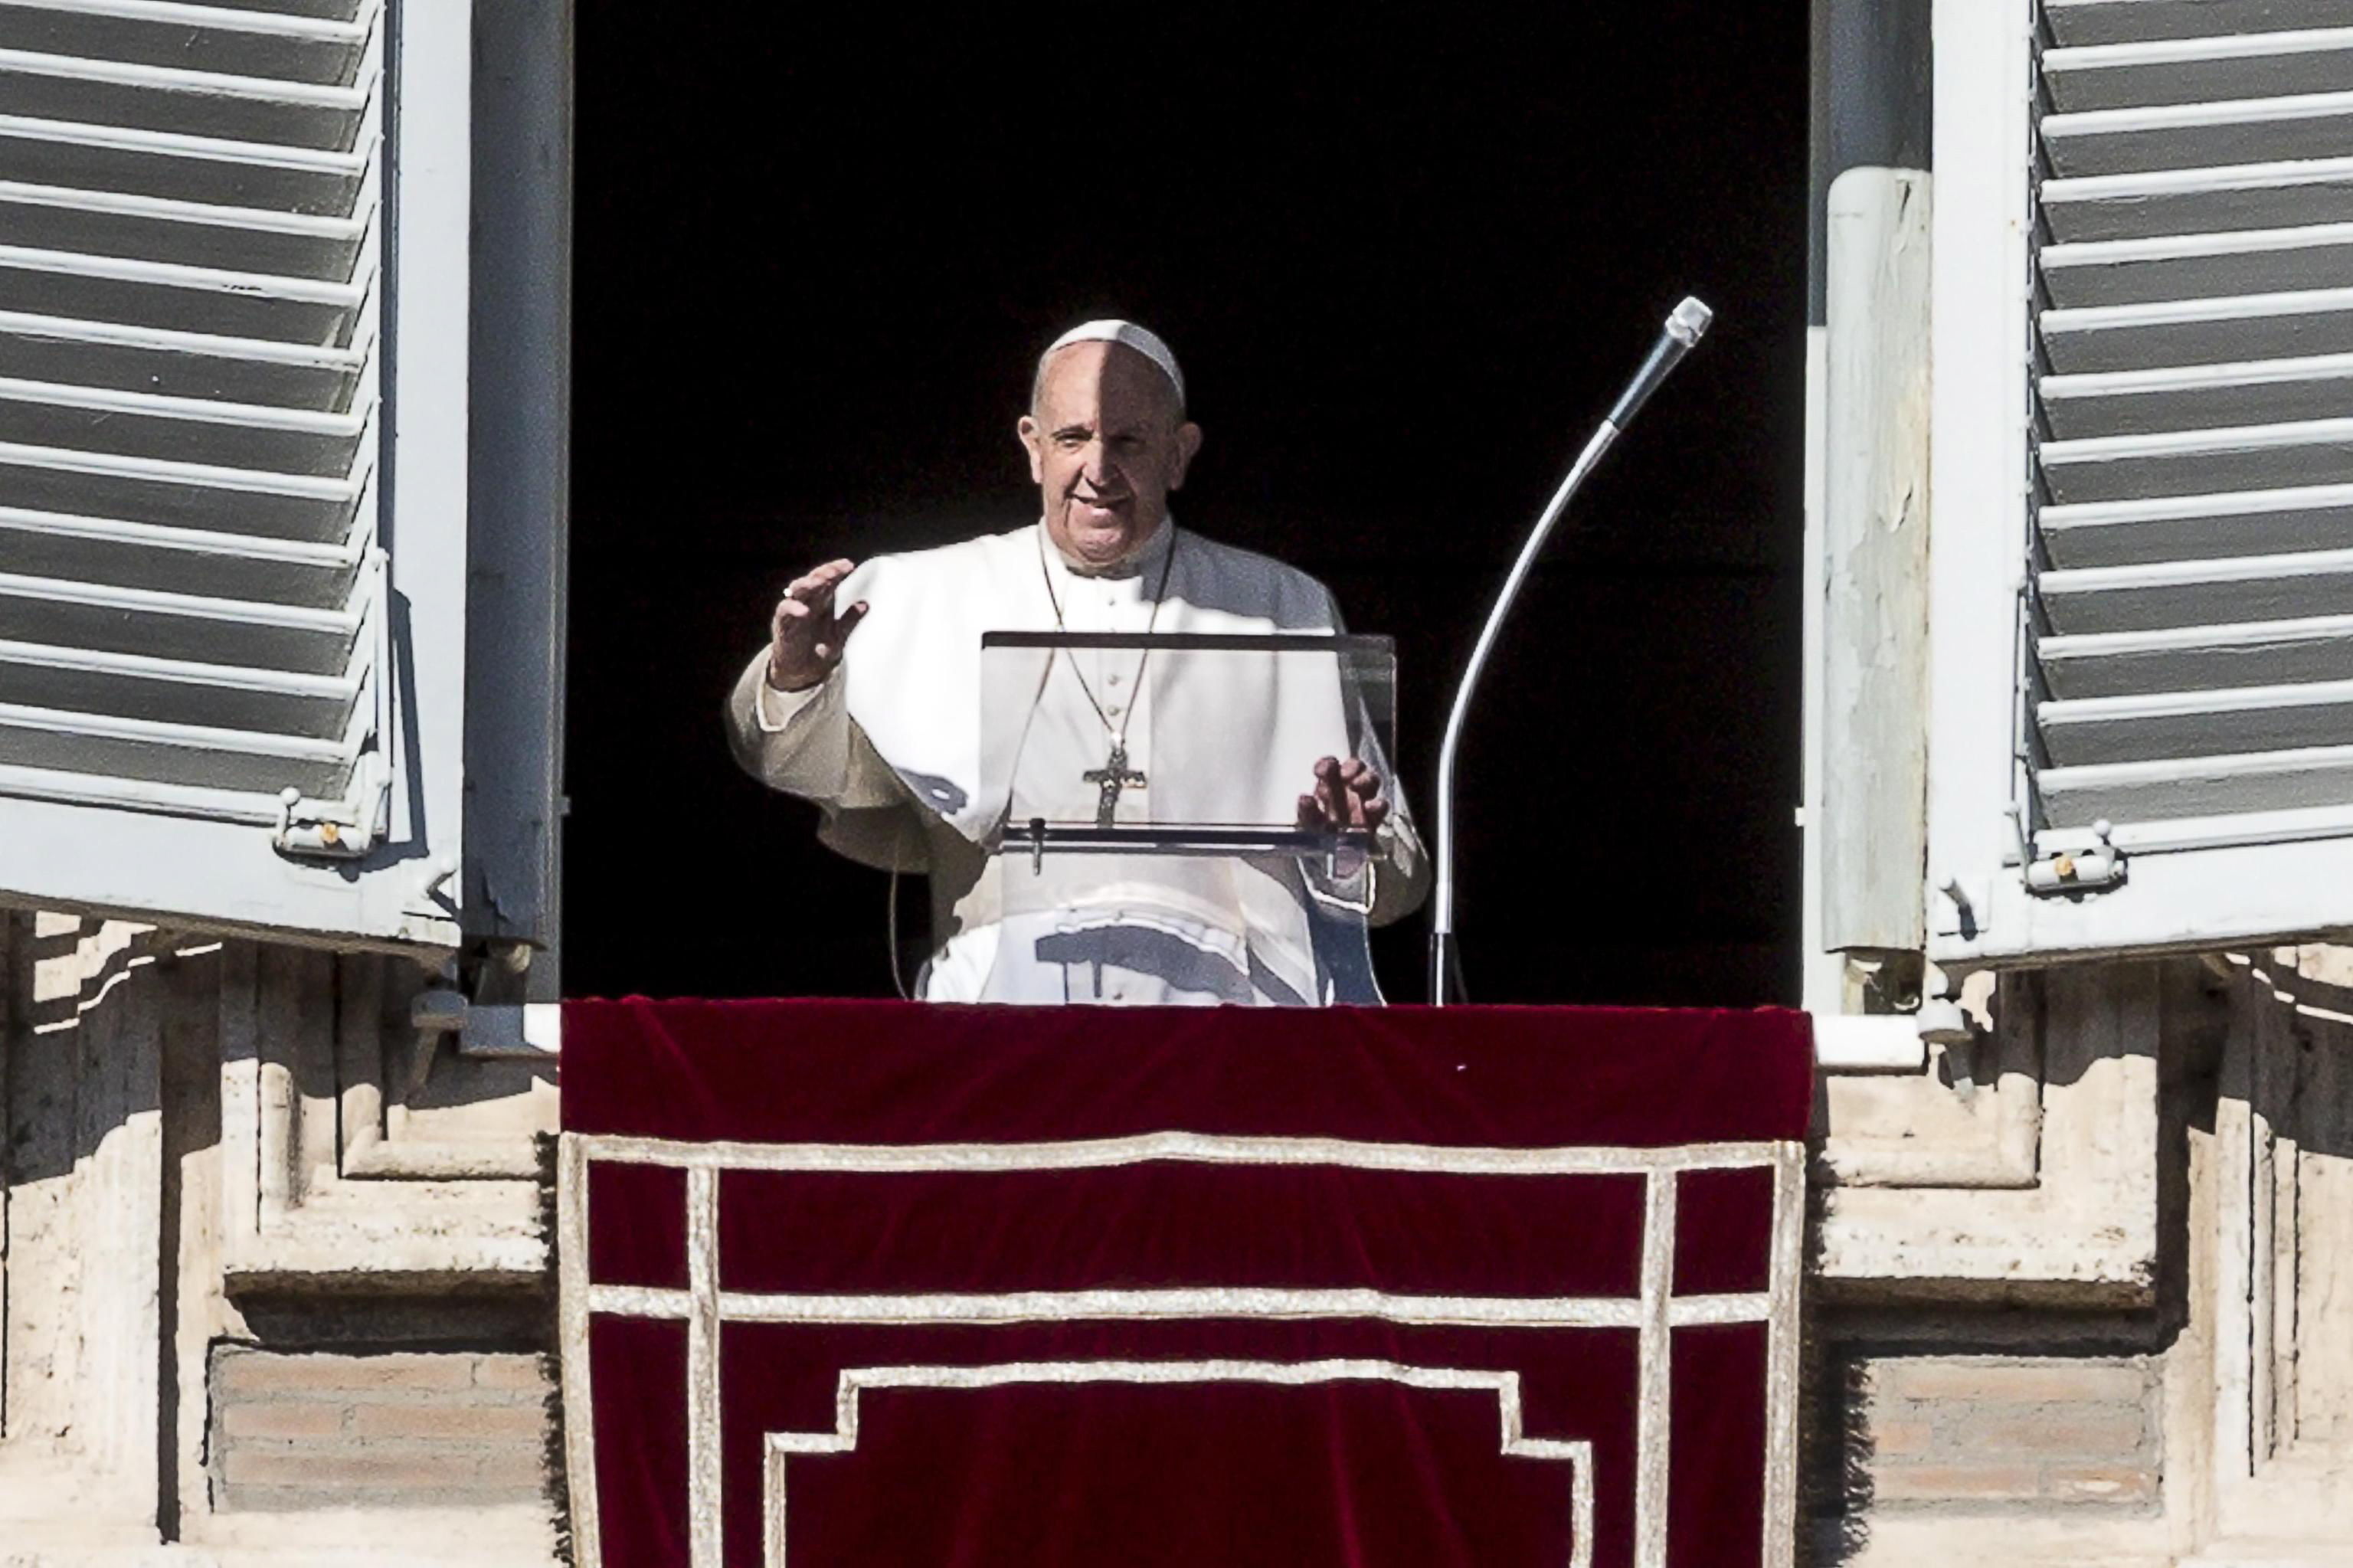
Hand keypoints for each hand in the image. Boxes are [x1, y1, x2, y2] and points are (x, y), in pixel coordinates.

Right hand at [767, 559, 867, 691]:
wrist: (802, 673)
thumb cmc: (819, 649)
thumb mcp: (839, 635)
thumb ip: (850, 620)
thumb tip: (865, 605)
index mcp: (822, 602)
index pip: (828, 580)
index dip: (836, 570)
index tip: (849, 565)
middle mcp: (807, 602)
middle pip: (813, 581)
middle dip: (824, 574)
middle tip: (835, 570)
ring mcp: (793, 612)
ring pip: (797, 591)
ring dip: (808, 585)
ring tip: (819, 582)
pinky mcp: (782, 625)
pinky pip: (784, 612)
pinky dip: (792, 609)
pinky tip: (803, 611)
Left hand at [1297, 756, 1388, 833]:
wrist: (1328, 856)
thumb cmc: (1317, 832)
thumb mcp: (1306, 822)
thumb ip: (1306, 811)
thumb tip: (1304, 798)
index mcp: (1328, 784)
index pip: (1330, 765)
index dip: (1326, 764)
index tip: (1320, 771)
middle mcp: (1347, 788)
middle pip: (1356, 766)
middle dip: (1351, 767)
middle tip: (1345, 776)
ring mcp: (1363, 801)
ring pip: (1371, 780)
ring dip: (1365, 780)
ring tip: (1356, 787)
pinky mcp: (1373, 818)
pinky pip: (1381, 806)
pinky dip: (1377, 804)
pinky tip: (1369, 807)